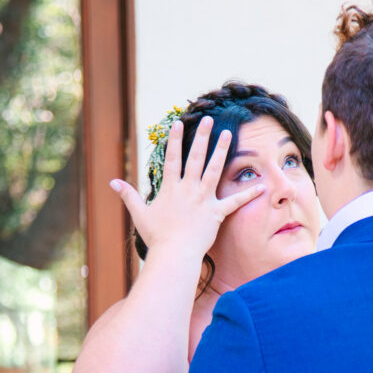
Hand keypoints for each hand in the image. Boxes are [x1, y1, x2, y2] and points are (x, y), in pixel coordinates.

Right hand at [110, 117, 264, 258]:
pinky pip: (234, 202)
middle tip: (208, 119)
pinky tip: (261, 186)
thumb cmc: (156, 237)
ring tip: (229, 134)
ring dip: (222, 151)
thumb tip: (112, 182)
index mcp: (170, 188)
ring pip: (214, 170)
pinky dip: (248, 194)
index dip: (175, 140)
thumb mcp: (139, 214)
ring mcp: (203, 199)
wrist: (174, 254)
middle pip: (195, 157)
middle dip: (201, 136)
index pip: (173, 159)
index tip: (179, 124)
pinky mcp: (216, 213)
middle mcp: (188, 189)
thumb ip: (128, 196)